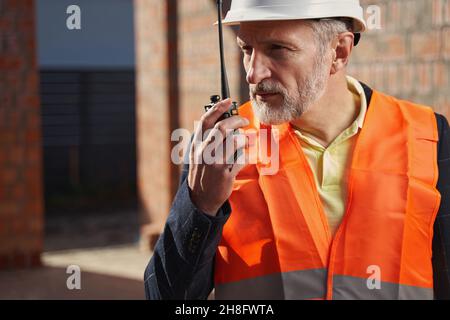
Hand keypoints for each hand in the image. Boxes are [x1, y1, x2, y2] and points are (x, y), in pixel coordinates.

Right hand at [188, 98, 248, 215]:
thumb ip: (205, 139)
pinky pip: (241, 158)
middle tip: (244, 121)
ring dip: (245, 139)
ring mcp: (215, 163)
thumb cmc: (202, 173)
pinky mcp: (226, 174)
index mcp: (196, 145)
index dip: (218, 108)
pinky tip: (244, 157)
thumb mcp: (197, 155)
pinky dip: (245, 156)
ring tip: (248, 140)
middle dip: (237, 120)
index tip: (228, 101)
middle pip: (222, 128)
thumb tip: (222, 121)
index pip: (206, 121)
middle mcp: (204, 152)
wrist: (200, 199)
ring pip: (235, 142)